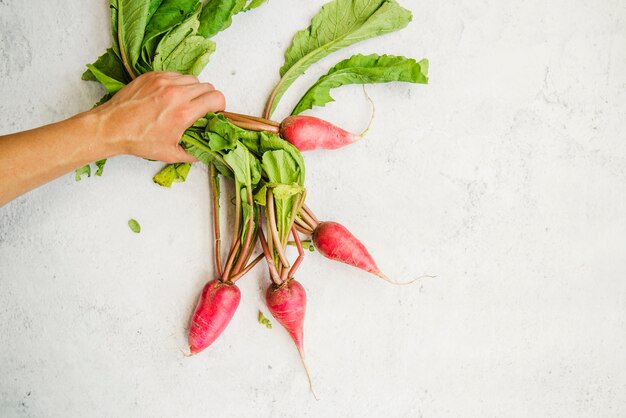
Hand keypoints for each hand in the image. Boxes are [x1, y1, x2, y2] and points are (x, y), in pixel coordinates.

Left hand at [92, 71, 225, 162]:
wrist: (111, 127)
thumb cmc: (138, 140)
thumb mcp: (169, 154)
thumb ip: (192, 153)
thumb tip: (204, 151)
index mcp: (183, 112)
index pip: (216, 98)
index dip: (219, 106)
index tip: (214, 113)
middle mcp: (175, 93)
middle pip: (207, 86)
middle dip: (208, 98)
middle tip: (200, 109)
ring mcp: (163, 81)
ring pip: (192, 78)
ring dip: (193, 89)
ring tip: (184, 101)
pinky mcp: (152, 75)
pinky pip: (175, 74)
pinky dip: (178, 83)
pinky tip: (170, 95)